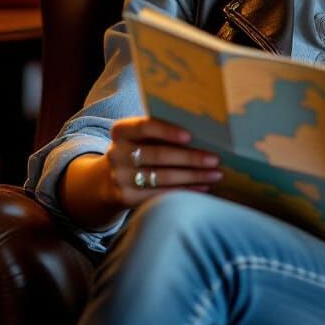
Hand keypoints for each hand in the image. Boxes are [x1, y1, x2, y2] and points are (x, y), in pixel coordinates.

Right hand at [101, 117, 223, 209]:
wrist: (108, 181)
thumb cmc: (138, 152)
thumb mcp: (141, 138)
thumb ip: (162, 134)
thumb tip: (206, 134)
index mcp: (122, 131)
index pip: (144, 126)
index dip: (167, 131)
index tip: (190, 136)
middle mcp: (117, 153)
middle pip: (157, 154)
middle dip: (190, 158)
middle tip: (215, 159)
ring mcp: (120, 177)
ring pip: (161, 177)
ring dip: (193, 176)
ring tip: (215, 174)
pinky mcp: (127, 197)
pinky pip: (161, 194)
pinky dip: (185, 191)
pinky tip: (203, 188)